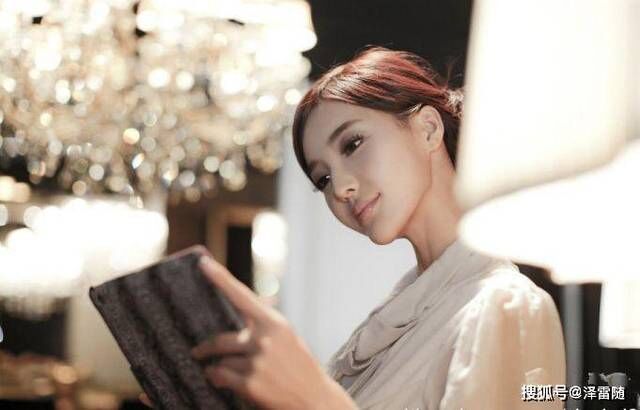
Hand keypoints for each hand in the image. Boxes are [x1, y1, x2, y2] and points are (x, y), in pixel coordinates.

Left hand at [190, 254, 356, 409]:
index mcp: (275, 323)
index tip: (203, 263)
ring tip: (228, 375)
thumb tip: (245, 312)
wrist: (315, 400)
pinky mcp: (250, 382)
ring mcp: (257, 361)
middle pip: (221, 339)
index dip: (220, 278)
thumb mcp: (288, 339)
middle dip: (206, 348)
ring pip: (220, 361)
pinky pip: (221, 376)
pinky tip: (227, 384)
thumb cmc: (300, 368)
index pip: (242, 296)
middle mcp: (265, 339)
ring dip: (218, 369)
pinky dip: (218, 380)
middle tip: (198, 352)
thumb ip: (265, 326)